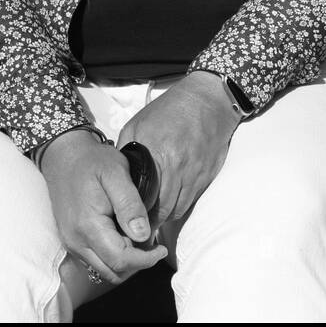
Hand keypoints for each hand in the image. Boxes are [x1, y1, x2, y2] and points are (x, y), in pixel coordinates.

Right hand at [40, 129, 168, 286]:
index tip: (162, 249)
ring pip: (103, 269)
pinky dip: (113, 255)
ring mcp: (72, 242)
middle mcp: (76, 240)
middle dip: (137, 263)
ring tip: (140, 237)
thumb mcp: (117, 173)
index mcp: (88, 226)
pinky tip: (124, 235)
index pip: (120, 260)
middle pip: (112, 271)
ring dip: (125, 260)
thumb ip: (130, 205)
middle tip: (154, 244)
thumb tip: (143, 235)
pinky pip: (95, 259)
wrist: (64, 156)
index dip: (146, 260)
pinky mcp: (72, 239)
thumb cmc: (93, 161)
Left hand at [115, 70, 241, 225]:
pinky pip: (190, 201)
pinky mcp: (206, 175)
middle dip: (148, 221)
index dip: (134, 212)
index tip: (126, 218)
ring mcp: (194, 173)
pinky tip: (170, 204)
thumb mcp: (138, 125)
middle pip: (161, 209)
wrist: (208, 100)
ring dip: (164, 216)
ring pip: (177, 210)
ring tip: (153, 218)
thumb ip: (126, 152)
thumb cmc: (170, 110)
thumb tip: (117, 176)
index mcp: (156, 153)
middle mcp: (177, 166)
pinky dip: (179, 206)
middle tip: (138, 226)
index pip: (142, 196)